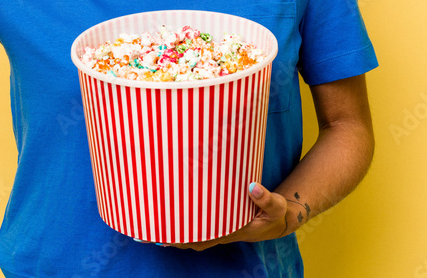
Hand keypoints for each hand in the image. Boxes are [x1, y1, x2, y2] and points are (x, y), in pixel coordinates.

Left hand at [164, 182, 294, 250]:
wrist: (277, 221)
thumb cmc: (274, 213)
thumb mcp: (276, 206)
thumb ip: (266, 197)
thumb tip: (252, 187)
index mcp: (233, 231)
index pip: (204, 237)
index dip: (186, 237)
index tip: (168, 233)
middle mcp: (222, 233)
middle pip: (192, 240)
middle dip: (172, 237)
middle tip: (150, 230)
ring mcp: (219, 230)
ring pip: (192, 236)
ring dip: (174, 234)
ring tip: (151, 226)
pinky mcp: (219, 223)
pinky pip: (197, 228)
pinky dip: (183, 226)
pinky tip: (169, 218)